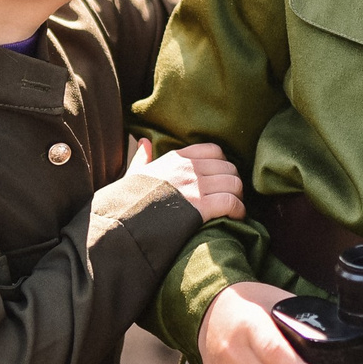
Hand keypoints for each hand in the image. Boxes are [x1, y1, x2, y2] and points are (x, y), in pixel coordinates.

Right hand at [124, 139, 244, 221]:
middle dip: (233, 181)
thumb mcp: (133, 175)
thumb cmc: (127, 201)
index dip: (223, 164)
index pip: (213, 150)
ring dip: (238, 196)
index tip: (221, 177)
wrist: (123, 222)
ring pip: (234, 183)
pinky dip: (239, 210)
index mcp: (176, 158)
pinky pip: (231, 202)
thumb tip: (144, 142)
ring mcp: (196, 187)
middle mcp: (189, 169)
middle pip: (228, 167)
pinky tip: (237, 217)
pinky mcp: (201, 207)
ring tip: (236, 207)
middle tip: (233, 195)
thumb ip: (142, 158)